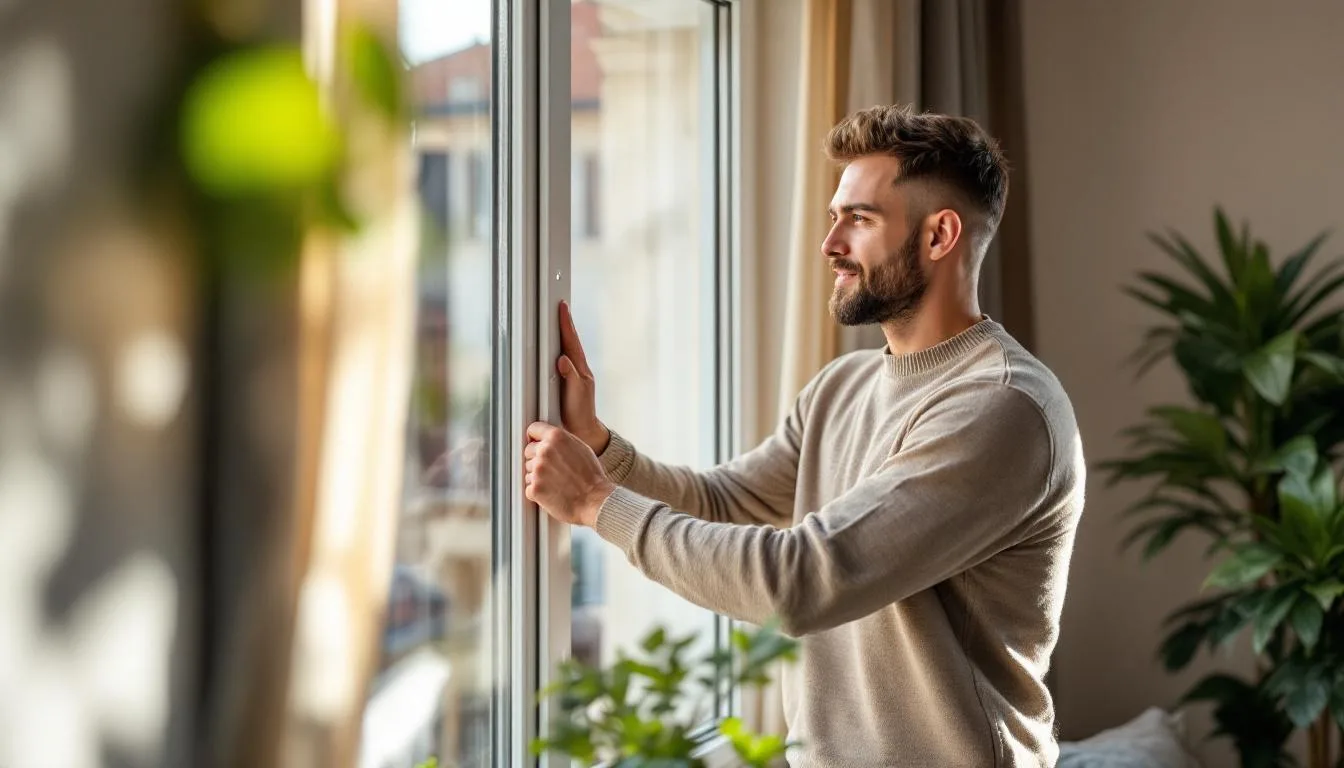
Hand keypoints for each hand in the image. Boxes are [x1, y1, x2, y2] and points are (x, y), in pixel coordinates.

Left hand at [524, 422, 615, 526]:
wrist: (595, 501)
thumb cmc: (592, 477)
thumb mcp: (581, 448)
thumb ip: (562, 441)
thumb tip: (550, 440)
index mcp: (556, 437)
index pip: (533, 429)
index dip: (535, 438)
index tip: (535, 443)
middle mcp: (545, 451)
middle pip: (528, 451)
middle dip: (537, 459)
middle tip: (552, 469)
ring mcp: (538, 470)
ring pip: (528, 471)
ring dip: (538, 477)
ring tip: (556, 483)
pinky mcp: (534, 489)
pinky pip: (529, 488)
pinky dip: (538, 492)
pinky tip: (552, 492)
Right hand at [557, 301, 609, 453]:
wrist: (581, 428)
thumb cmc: (580, 412)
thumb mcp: (577, 393)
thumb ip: (571, 376)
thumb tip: (562, 359)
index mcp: (580, 368)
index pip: (571, 341)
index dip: (566, 323)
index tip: (562, 307)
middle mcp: (576, 367)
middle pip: (569, 340)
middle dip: (564, 322)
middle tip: (560, 305)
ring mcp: (570, 373)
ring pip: (565, 347)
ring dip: (561, 332)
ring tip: (557, 317)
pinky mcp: (563, 380)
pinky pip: (560, 358)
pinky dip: (557, 347)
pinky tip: (552, 343)